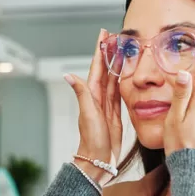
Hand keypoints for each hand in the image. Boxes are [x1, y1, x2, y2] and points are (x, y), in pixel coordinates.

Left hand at [64, 28, 123, 184]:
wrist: (98, 161)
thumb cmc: (92, 140)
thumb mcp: (88, 115)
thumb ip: (82, 94)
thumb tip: (68, 75)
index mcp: (92, 95)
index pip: (97, 68)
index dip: (100, 51)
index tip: (104, 34)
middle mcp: (98, 98)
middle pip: (106, 70)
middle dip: (110, 53)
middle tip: (116, 37)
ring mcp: (107, 106)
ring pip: (113, 80)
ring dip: (117, 65)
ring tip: (123, 50)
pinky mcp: (115, 114)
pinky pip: (119, 93)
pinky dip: (122, 82)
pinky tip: (126, 75)